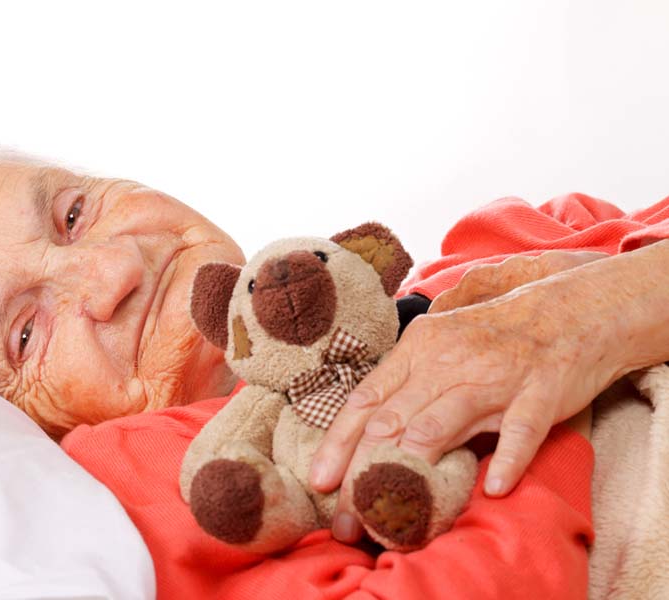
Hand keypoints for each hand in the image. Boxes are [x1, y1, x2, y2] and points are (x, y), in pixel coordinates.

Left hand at [310, 251, 609, 542]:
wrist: (568, 311)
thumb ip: (405, 382)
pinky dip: (507, 460)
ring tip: (392, 516)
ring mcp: (494, 377)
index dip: (338, 442)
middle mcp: (447, 362)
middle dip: (362, 473)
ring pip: (439, 424)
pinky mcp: (539, 393)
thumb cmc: (494, 336)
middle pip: (392, 421)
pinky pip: (520, 430)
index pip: (366, 399)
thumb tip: (365, 430)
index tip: (319, 481)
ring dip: (412, 473)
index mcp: (417, 349)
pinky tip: (493, 489)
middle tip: (345, 520)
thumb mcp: (439, 345)